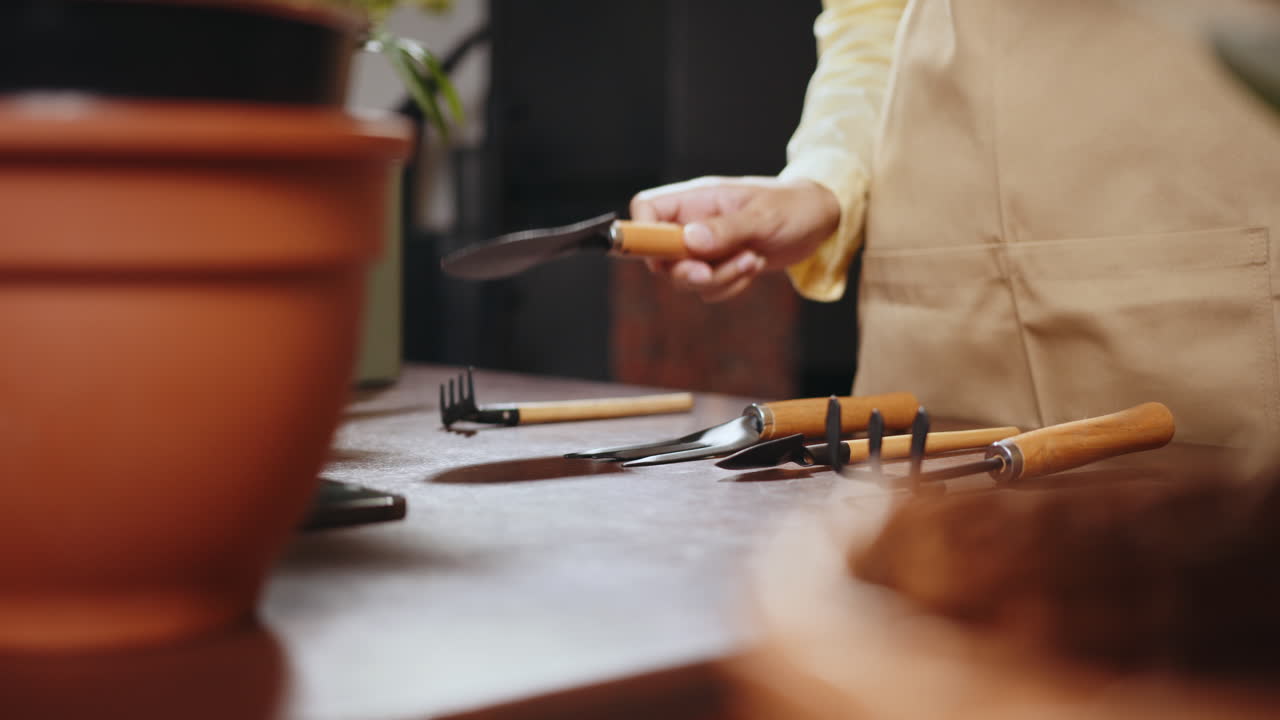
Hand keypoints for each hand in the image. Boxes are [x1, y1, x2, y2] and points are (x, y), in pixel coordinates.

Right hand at [630, 176, 839, 301]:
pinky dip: (730, 286)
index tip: (664, 255)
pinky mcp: (720, 265)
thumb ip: (725, 229)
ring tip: (753, 260)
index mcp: (696, 199)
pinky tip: (754, 267)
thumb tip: (690, 240)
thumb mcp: (763, 217)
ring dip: (719, 279)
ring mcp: (705, 246)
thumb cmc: (793, 206)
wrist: (819, 220)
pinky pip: (708, 289)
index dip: (642, 233)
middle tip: (710, 272)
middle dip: (686, 271)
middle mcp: (694, 222)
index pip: (646, 210)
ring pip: (685, 277)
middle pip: (659, 255)